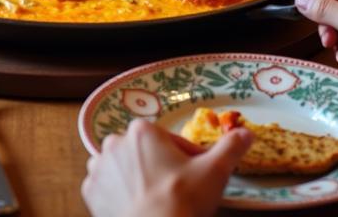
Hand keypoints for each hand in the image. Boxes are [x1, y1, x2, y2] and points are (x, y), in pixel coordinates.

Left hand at [82, 118, 251, 216]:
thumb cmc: (183, 201)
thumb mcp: (214, 171)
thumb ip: (231, 147)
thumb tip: (247, 133)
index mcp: (142, 130)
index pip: (169, 140)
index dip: (186, 158)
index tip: (195, 175)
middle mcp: (115, 143)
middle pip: (144, 151)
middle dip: (158, 165)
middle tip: (175, 189)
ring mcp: (99, 168)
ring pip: (120, 166)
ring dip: (134, 176)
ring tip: (154, 197)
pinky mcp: (90, 193)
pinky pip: (104, 187)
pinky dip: (116, 194)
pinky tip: (134, 206)